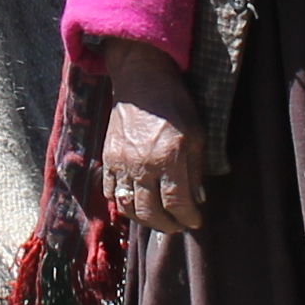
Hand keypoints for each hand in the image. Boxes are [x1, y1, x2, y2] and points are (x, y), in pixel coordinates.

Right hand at [95, 37, 203, 232]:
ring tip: (158, 218)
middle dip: (167, 225)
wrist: (141, 79)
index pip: (177, 203)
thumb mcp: (196, 133)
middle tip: (178, 225)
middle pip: (150, 212)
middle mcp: (142, 165)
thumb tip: (197, 199)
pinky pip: (110, 191)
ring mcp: (121, 163)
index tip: (195, 221)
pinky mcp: (107, 158)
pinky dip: (122, 203)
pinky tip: (136, 203)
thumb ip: (196, 169)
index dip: (188, 218)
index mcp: (168, 158)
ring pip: (128, 207)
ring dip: (144, 219)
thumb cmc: (174, 104)